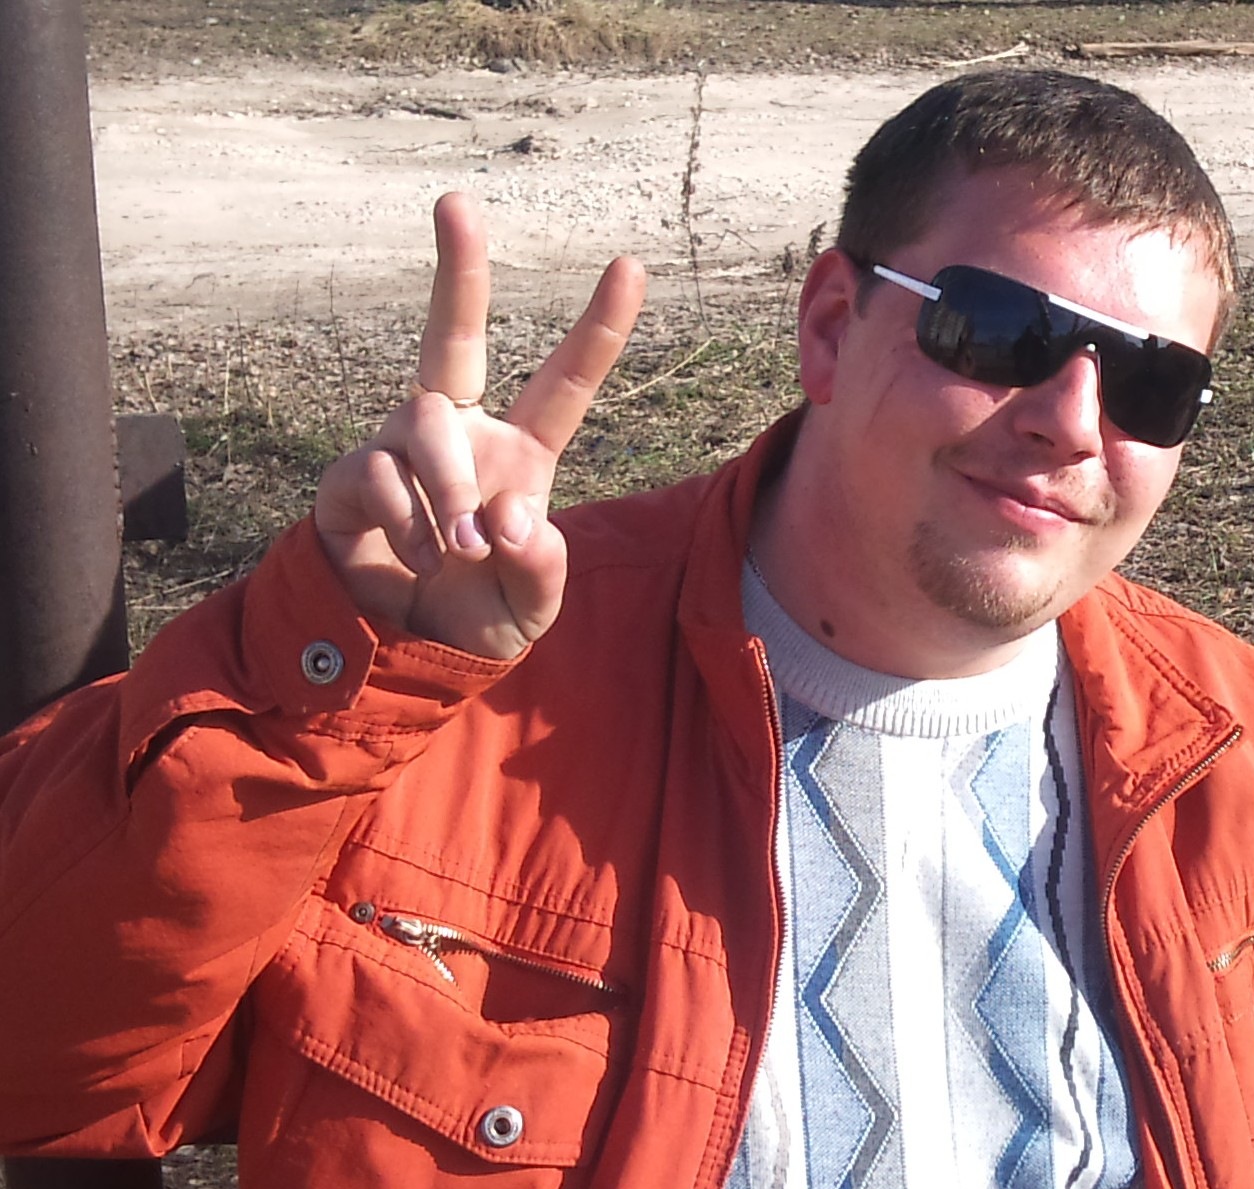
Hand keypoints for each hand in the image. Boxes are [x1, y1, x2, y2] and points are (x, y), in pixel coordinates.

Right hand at [313, 193, 645, 657]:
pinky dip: (410, 519)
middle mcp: (461, 432)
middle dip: (457, 270)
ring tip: (461, 550)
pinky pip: (381, 473)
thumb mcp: (530, 609)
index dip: (598, 328)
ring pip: (425, 422)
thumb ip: (539, 570)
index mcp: (521, 455)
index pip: (563, 384)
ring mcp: (402, 448)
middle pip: (454, 336)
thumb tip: (512, 515)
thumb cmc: (480, 616)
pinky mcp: (355, 477)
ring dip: (450, 485)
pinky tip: (422, 558)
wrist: (405, 653)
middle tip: (456, 203)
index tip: (631, 264)